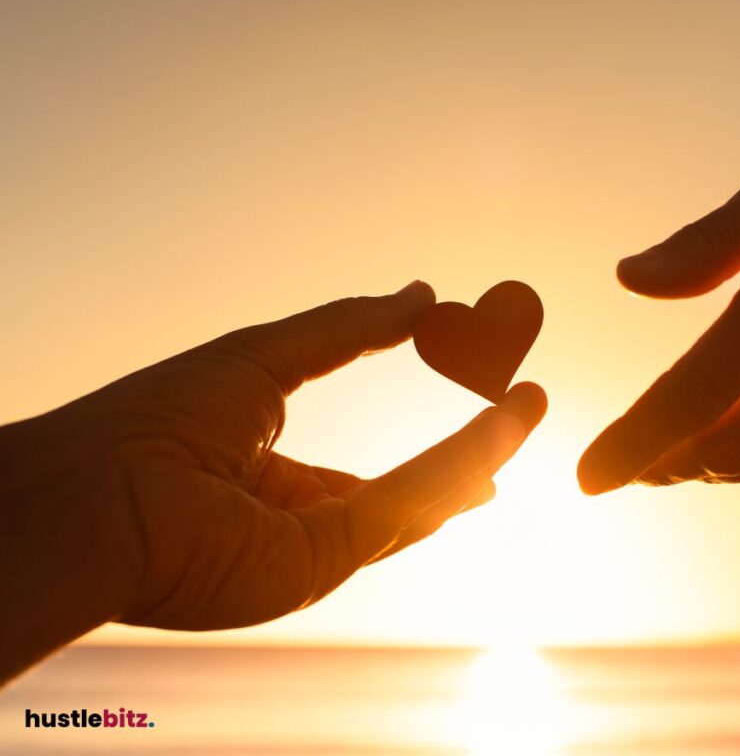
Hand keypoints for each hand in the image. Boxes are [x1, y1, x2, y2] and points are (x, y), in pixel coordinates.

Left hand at [1, 281, 544, 679]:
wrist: (92, 489)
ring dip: (476, 457)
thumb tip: (421, 293)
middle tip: (520, 419)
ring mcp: (305, 554)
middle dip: (464, 466)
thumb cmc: (159, 418)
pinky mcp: (317, 567)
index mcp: (265, 484)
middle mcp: (289, 530)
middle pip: (396, 502)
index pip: (355, 480)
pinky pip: (401, 510)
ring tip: (527, 409)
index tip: (475, 416)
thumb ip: (348, 330)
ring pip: (412, 506)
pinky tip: (500, 427)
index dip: (413, 453)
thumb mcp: (267, 357)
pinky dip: (455, 467)